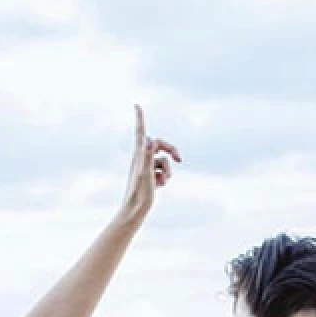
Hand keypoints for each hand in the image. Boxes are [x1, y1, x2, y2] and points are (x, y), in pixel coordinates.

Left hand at [118, 105, 179, 222]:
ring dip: (167, 171)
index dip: (140, 118)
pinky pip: (162, 172)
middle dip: (171, 151)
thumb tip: (150, 140)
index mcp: (139, 155)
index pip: (140, 132)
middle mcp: (141, 158)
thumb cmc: (139, 194)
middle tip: (180, 159)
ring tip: (162, 182)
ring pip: (163, 161)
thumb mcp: (145, 174)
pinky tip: (159, 187)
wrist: (135, 211)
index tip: (136, 105)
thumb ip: (147, 155)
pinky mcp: (149, 177)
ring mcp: (145, 168)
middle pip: (159, 145)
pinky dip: (164, 178)